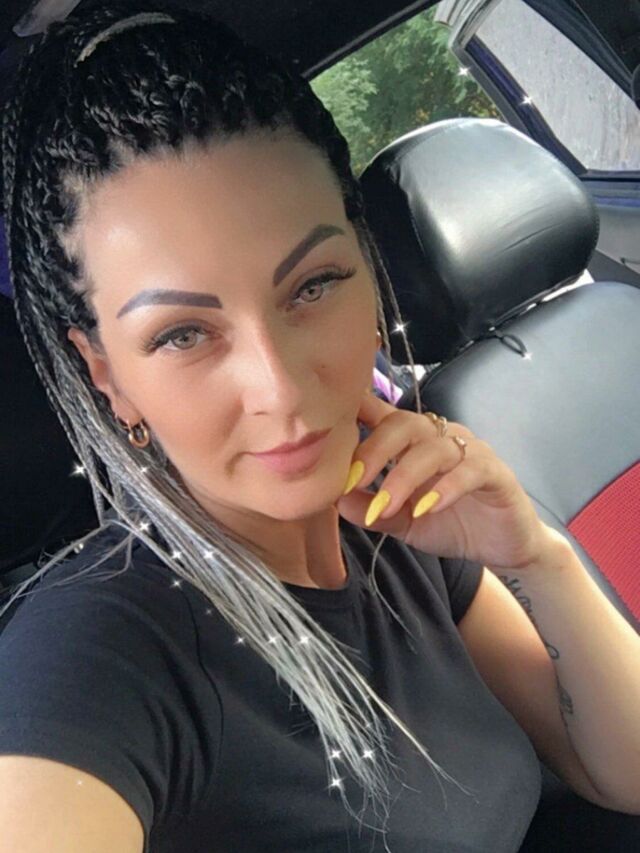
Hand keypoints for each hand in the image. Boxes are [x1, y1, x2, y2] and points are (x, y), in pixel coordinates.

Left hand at [335, 390, 548, 571]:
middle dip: (374, 450)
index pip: (383, 414)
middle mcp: (440, 437)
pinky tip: (428, 507)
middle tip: (352, 481)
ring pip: (434, 447)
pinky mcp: (495, 472)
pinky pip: (470, 469)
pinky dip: (446, 486)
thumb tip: (332, 498)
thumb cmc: (449, 524)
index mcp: (413, 442)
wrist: (500, 547)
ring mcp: (469, 451)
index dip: (357, 409)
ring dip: (404, 476)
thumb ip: (368, 509)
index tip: (328, 418)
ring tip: (387, 506)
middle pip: (404, 423)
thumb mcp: (400, 521)